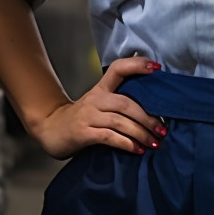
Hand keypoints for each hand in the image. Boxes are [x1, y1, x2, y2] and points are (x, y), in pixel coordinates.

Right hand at [27, 57, 166, 158]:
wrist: (51, 129)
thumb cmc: (82, 118)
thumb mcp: (98, 104)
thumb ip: (118, 102)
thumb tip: (153, 109)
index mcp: (101, 88)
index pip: (118, 68)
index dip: (137, 65)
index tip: (157, 68)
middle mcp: (95, 98)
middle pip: (126, 102)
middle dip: (148, 117)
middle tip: (162, 129)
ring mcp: (88, 115)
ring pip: (120, 121)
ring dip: (140, 132)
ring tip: (154, 142)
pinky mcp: (83, 132)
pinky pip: (109, 137)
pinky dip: (126, 143)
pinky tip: (136, 149)